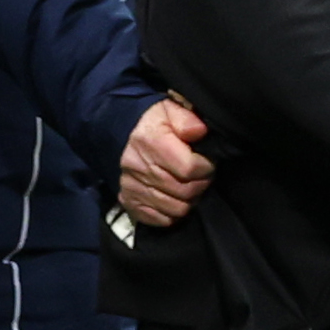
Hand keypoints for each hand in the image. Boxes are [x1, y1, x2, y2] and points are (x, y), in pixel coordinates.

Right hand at [117, 95, 209, 229]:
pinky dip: (172, 213)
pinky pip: (160, 219)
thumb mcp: (170, 110)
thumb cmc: (153, 123)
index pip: (188, 168)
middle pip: (183, 191)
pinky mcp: (129, 201)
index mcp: (150, 142)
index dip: (205, 168)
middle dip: (200, 185)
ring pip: (175, 208)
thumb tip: (200, 131)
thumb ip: (187, 119)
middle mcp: (138, 167)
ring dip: (188, 200)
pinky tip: (175, 198)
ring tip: (190, 186)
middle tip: (202, 176)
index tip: (208, 163)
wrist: (121, 131)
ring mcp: (132, 187)